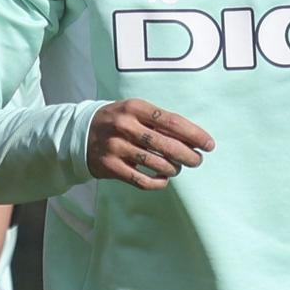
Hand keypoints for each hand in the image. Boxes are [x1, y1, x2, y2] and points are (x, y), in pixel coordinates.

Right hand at [87, 99, 214, 190]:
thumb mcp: (134, 111)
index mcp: (134, 107)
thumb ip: (159, 121)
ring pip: (156, 163)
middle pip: (166, 144)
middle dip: (188, 155)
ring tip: (178, 168)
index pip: (172, 121)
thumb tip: (193, 139)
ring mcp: (116, 147)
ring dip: (173, 169)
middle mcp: (124, 126)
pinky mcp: (110, 167)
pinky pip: (141, 180)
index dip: (194, 134)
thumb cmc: (118, 121)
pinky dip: (157, 182)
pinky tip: (163, 179)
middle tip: (197, 160)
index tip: (209, 144)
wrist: (80, 134)